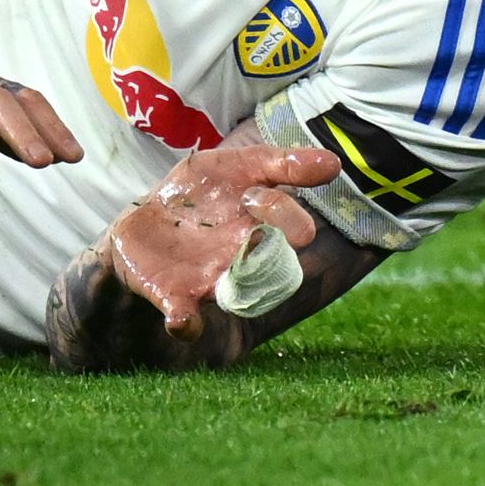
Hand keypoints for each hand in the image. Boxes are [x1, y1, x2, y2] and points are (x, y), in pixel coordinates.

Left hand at [98, 143, 340, 338]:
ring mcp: (208, 279)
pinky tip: (183, 320)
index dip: (282, 214)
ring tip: (224, 286)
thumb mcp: (240, 165)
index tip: (259, 197)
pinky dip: (185, 322)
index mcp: (261, 225)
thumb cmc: (205, 192)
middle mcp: (241, 257)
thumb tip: (336, 163)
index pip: (287, 226)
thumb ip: (283, 164)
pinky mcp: (174, 295)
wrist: (148, 220)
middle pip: (266, 262)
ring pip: (232, 292)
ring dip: (232, 289)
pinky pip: (185, 317)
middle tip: (260, 239)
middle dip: (269, 253)